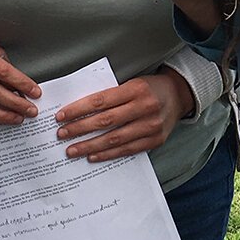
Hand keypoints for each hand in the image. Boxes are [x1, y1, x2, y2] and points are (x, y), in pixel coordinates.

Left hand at [54, 69, 193, 161]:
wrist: (179, 96)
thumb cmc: (149, 88)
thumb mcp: (131, 83)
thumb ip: (110, 96)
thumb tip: (78, 111)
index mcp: (136, 89)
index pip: (101, 101)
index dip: (78, 109)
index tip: (61, 116)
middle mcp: (145, 108)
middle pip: (105, 121)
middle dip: (80, 129)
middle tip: (62, 135)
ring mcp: (151, 126)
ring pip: (114, 139)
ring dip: (90, 146)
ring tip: (72, 150)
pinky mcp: (155, 141)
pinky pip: (127, 150)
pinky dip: (108, 154)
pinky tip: (92, 156)